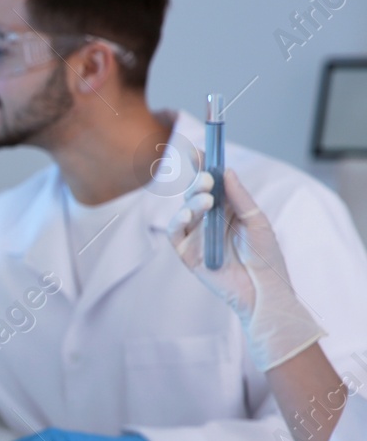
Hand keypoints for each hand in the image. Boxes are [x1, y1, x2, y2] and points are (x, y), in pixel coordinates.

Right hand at [169, 167, 324, 370]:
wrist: (262, 292)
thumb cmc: (265, 258)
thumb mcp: (257, 221)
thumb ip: (240, 197)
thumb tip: (227, 171)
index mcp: (229, 209)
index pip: (213, 183)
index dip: (204, 166)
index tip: (199, 149)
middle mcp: (210, 220)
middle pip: (195, 193)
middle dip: (198, 182)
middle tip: (205, 178)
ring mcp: (196, 236)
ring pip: (183, 210)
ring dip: (191, 201)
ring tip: (206, 202)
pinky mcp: (186, 252)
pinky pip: (174, 232)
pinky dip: (177, 221)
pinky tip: (188, 216)